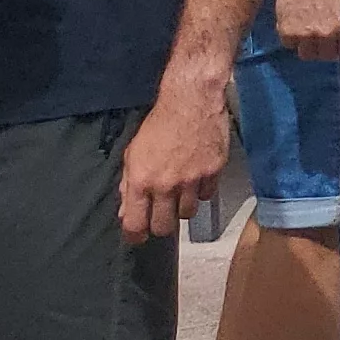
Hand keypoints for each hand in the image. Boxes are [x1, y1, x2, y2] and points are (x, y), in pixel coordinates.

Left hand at [118, 74, 229, 240]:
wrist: (191, 101)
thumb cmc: (158, 124)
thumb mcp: (134, 153)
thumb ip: (128, 184)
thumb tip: (125, 209)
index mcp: (141, 181)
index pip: (135, 223)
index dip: (135, 236)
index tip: (137, 238)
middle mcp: (166, 185)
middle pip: (163, 226)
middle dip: (160, 226)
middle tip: (160, 217)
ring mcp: (192, 179)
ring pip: (187, 214)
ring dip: (181, 209)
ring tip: (180, 196)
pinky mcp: (214, 171)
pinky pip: (207, 195)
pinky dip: (201, 192)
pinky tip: (197, 181)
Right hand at [275, 0, 339, 60]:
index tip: (339, 48)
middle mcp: (325, 33)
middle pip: (325, 56)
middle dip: (325, 49)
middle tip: (323, 38)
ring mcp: (305, 35)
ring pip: (307, 54)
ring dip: (308, 47)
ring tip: (308, 33)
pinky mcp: (286, 33)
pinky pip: (289, 46)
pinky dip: (291, 39)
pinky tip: (295, 25)